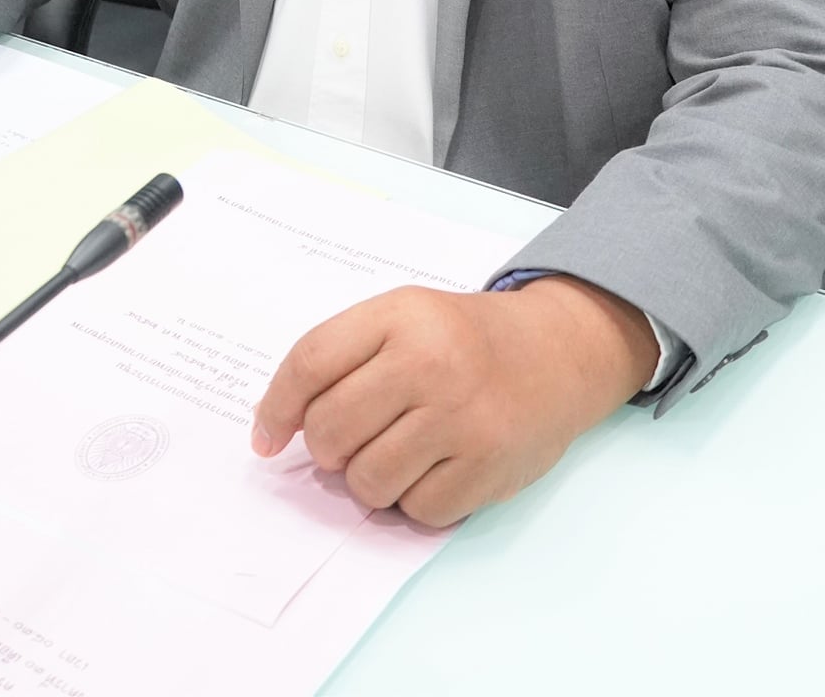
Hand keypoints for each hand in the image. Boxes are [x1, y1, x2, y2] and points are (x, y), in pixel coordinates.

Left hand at [252, 277, 658, 526]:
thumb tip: (277, 428)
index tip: (266, 437)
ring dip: (370, 478)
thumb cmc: (465, 338)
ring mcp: (461, 418)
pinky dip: (414, 499)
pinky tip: (435, 467)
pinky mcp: (487, 467)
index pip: (311, 361)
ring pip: (367, 480)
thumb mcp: (406, 317)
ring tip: (398, 451)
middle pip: (330, 430)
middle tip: (350, 440)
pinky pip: (415, 510)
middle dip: (327, 448)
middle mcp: (430, 362)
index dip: (277, 406)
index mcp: (402, 315)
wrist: (558, 351)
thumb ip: (345, 357)